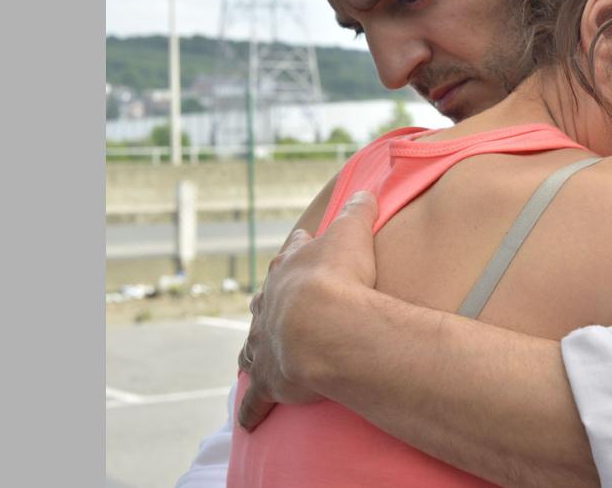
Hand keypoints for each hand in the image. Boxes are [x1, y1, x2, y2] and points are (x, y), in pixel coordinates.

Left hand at [236, 190, 381, 430]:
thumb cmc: (339, 278)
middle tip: (272, 303)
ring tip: (253, 357)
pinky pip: (257, 399)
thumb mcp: (352, 234)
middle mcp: (271, 305)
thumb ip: (357, 211)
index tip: (300, 242)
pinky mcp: (270, 379)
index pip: (292, 252)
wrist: (322, 325)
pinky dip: (252, 409)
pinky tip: (247, 421)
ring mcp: (266, 343)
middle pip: (265, 299)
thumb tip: (364, 191)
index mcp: (290, 269)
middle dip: (269, 301)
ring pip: (254, 347)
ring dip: (255, 350)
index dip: (298, 248)